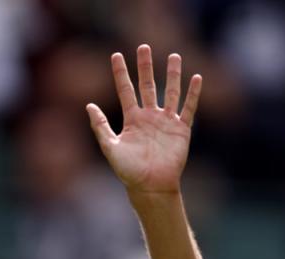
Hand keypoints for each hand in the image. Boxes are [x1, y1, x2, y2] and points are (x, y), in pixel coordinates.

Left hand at [86, 45, 200, 195]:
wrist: (150, 186)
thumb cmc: (128, 171)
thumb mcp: (110, 147)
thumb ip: (100, 126)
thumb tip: (88, 105)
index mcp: (132, 119)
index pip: (126, 90)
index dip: (120, 73)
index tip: (116, 55)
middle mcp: (149, 117)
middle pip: (147, 85)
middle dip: (145, 67)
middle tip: (143, 47)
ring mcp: (166, 122)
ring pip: (170, 92)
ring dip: (172, 75)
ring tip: (174, 56)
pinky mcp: (181, 130)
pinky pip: (188, 108)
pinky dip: (192, 94)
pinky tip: (196, 78)